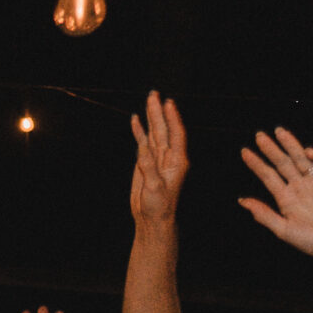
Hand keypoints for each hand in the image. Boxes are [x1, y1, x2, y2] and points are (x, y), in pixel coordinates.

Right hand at [128, 91, 187, 226]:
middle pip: (164, 129)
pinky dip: (139, 131)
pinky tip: (136, 120)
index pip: (176, 134)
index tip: (168, 103)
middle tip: (155, 94)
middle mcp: (169, 157)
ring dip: (151, 117)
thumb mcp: (155, 187)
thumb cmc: (159, 205)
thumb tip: (142, 147)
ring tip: (149, 100)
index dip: (172, 118)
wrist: (151, 218)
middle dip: (159, 112)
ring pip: (154, 133)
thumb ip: (149, 167)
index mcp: (177, 161)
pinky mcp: (145, 163)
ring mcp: (157, 159)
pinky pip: (142, 143)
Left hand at [239, 128, 312, 270]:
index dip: (256, 164)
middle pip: (283, 163)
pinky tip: (308, 151)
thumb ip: (264, 214)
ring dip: (291, 145)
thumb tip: (242, 201)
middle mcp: (300, 188)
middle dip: (271, 149)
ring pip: (302, 159)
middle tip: (259, 135)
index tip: (245, 151)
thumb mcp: (283, 230)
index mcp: (286, 199)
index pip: (268, 176)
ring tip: (279, 132)